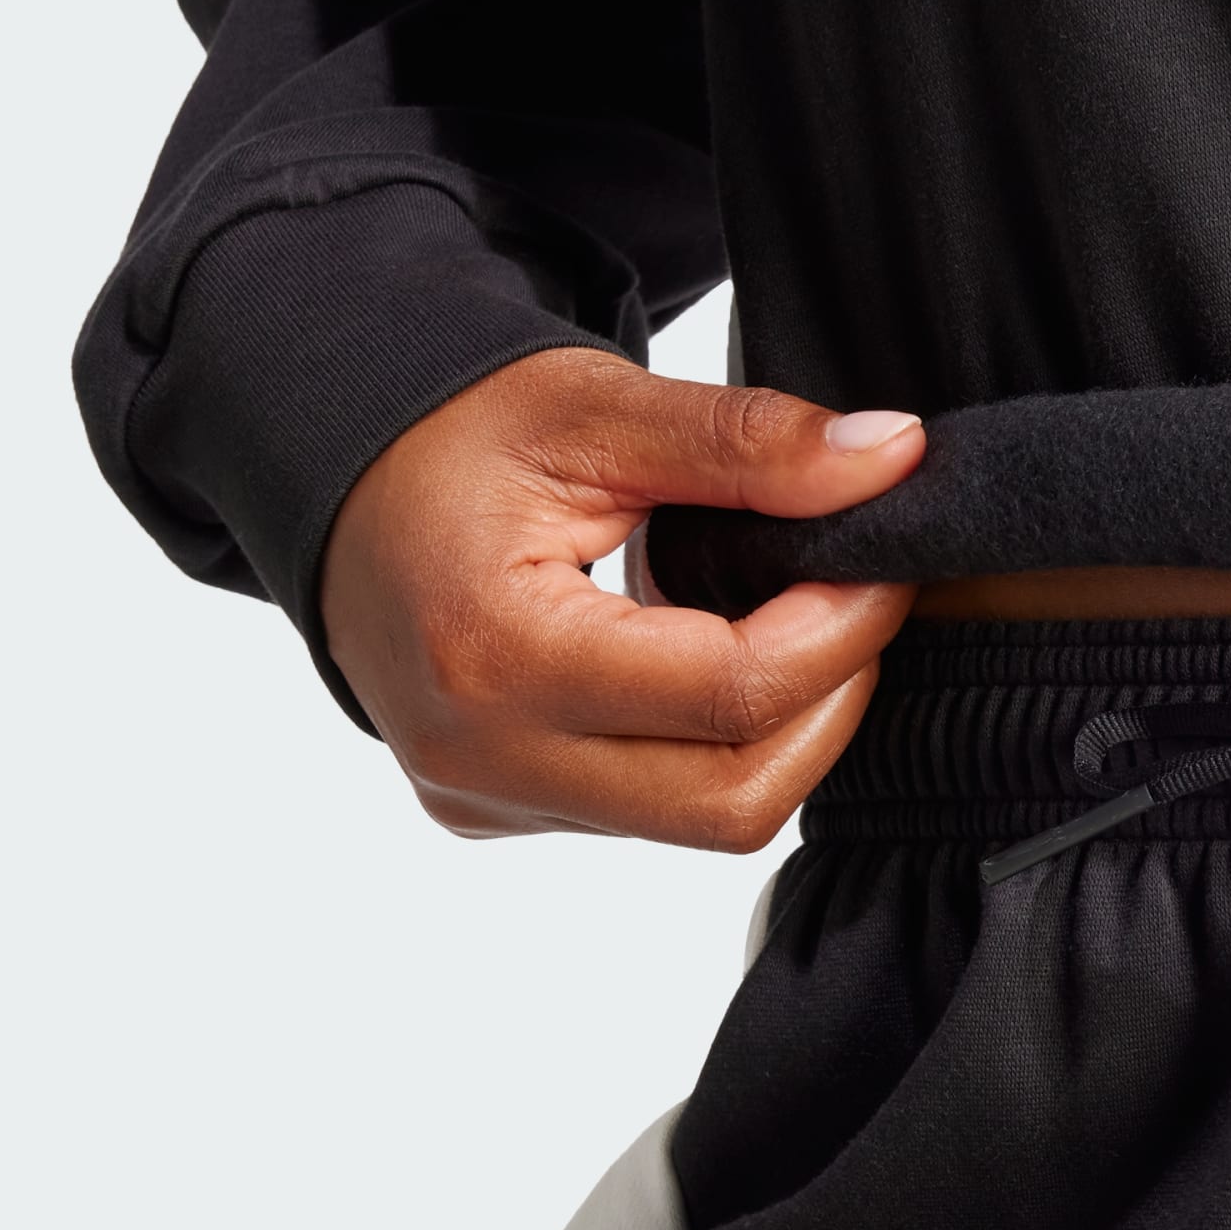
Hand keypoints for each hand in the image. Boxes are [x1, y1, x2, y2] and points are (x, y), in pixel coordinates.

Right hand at [319, 345, 925, 848]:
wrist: (339, 486)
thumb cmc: (453, 435)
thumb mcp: (595, 408)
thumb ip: (747, 441)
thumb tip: (891, 458)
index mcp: (497, 650)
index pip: (728, 695)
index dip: (839, 634)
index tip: (879, 565)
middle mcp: (484, 758)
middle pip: (731, 804)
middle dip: (828, 709)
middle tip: (853, 610)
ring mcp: (488, 801)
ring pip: (700, 821)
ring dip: (775, 732)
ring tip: (775, 625)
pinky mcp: (500, 816)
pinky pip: (651, 816)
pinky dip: (708, 749)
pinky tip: (699, 666)